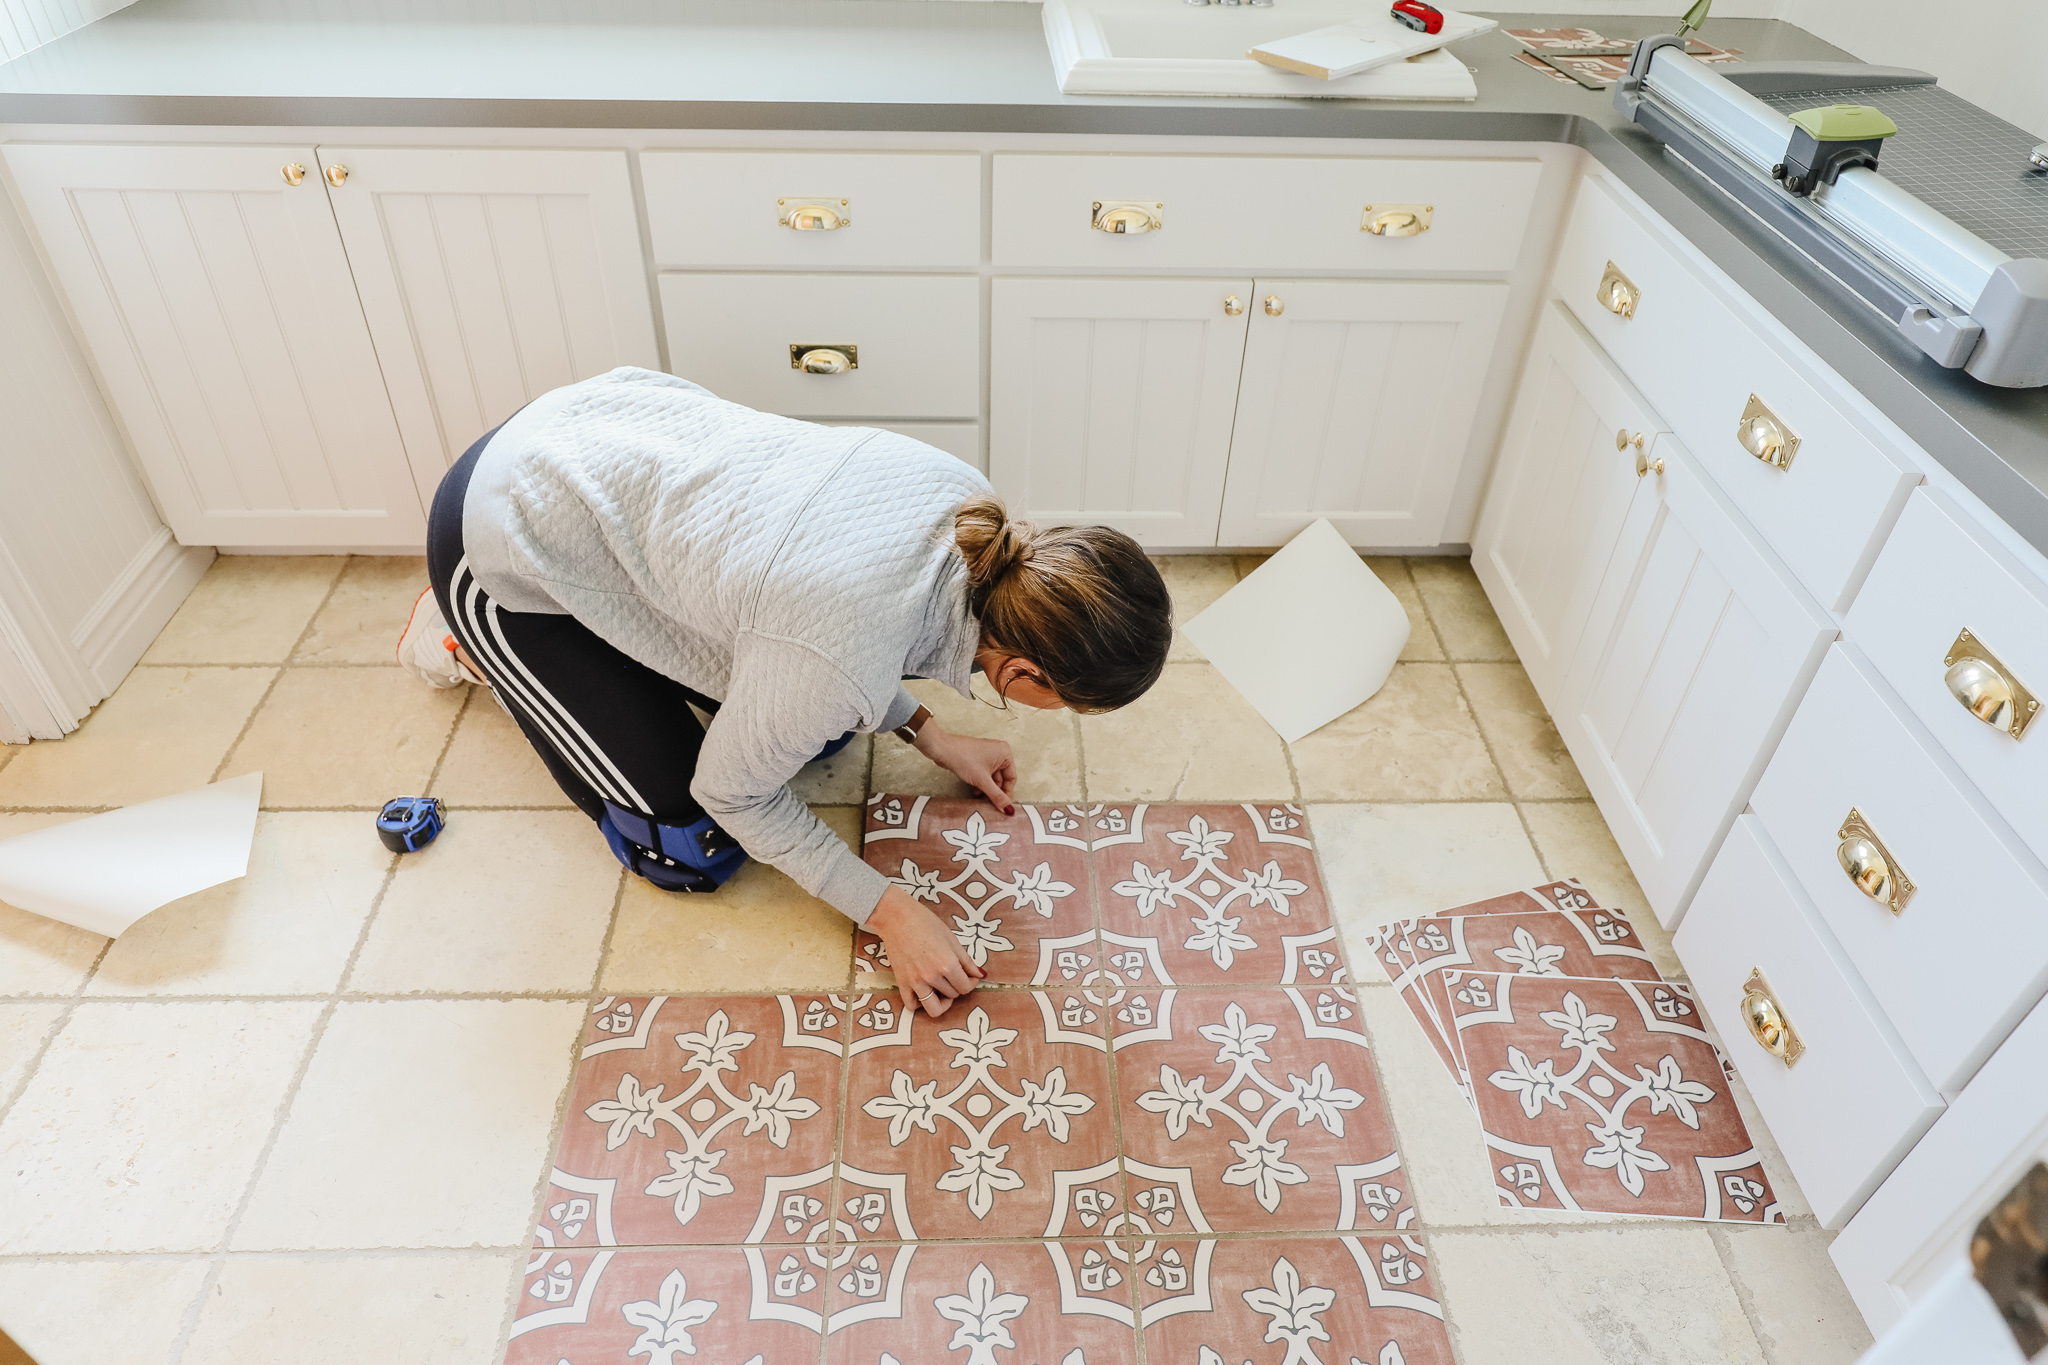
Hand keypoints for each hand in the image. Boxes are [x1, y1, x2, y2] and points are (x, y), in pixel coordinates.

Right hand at [869, 884, 982, 1017]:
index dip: (972, 982)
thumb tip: (980, 974)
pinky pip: (912, 1005)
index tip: (970, 977)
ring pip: (935, 1008)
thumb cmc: (924, 922)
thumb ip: (967, 960)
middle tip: (955, 976)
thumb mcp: (951, 939)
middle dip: (957, 987)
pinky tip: (924, 992)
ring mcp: (915, 981)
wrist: (896, 917)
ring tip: (942, 991)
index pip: (966, 987)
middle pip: (953, 995)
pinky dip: (919, 1004)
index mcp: (947, 963)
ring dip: (942, 1001)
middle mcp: (932, 976)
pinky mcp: (902, 982)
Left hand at [915, 723, 1017, 814]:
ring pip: (992, 777)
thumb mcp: (982, 781)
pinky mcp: (978, 758)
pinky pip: (984, 774)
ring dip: (987, 789)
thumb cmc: (963, 758)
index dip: (1007, 793)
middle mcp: (998, 752)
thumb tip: (1008, 809)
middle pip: (1002, 778)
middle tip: (990, 805)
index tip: (1003, 806)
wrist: (943, 750)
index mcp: (1005, 753)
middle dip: (994, 792)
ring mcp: (988, 755)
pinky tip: (974, 791)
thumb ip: (996, 796)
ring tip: (980, 799)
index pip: (1011, 778)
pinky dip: (981, 783)